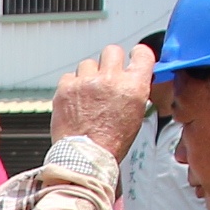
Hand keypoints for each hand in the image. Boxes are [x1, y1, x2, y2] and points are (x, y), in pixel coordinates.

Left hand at [48, 43, 155, 160]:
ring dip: (89, 75)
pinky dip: (72, 86)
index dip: (137, 54)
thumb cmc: (111, 142)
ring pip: (88, 64)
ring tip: (88, 95)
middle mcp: (111, 80)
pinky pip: (70, 76)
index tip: (132, 56)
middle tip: (107, 76)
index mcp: (134, 86)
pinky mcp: (67, 88)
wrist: (85, 158)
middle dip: (110, 62)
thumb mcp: (136, 115)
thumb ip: (135, 91)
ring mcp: (87, 82)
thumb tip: (132, 77)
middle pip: (112, 51)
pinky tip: (75, 101)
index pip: (142, 53)